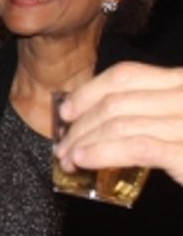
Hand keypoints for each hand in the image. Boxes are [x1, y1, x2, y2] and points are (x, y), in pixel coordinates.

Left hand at [55, 62, 182, 183]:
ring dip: (84, 142)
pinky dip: (102, 152)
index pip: (127, 75)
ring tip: (69, 159)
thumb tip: (92, 120)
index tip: (67, 111)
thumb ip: (149, 112)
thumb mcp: (177, 121)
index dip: (89, 91)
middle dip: (81, 124)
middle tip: (64, 146)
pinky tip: (85, 160)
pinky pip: (136, 146)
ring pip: (120, 123)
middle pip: (117, 100)